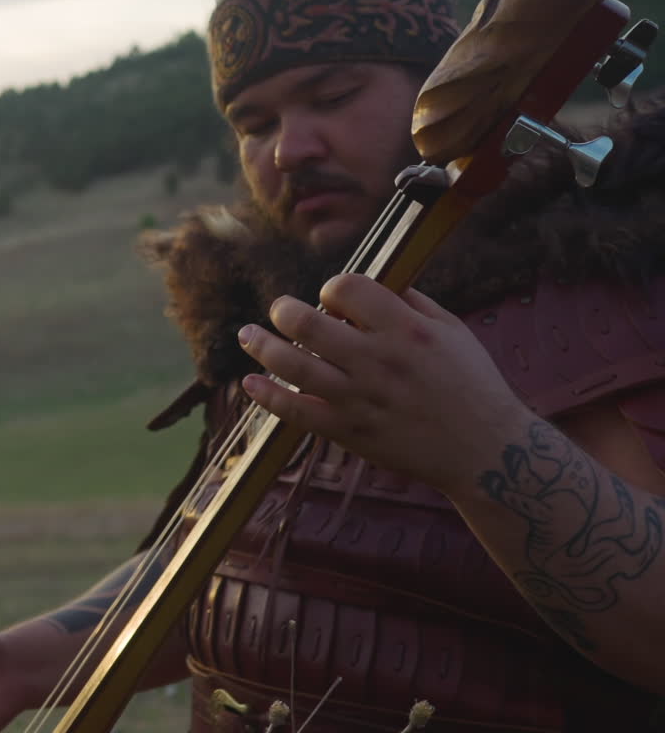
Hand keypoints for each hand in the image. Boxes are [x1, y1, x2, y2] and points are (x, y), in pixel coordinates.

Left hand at [238, 274, 528, 489]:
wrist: (485, 450)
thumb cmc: (473, 384)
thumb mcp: (453, 329)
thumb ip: (411, 301)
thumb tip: (372, 282)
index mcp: (406, 329)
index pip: (348, 288)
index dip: (334, 287)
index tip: (336, 298)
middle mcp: (378, 361)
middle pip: (309, 323)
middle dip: (285, 310)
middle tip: (281, 309)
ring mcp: (360, 399)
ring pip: (294, 366)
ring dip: (263, 346)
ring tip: (247, 335)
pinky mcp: (351, 432)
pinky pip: (298, 412)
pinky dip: (269, 397)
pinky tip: (251, 383)